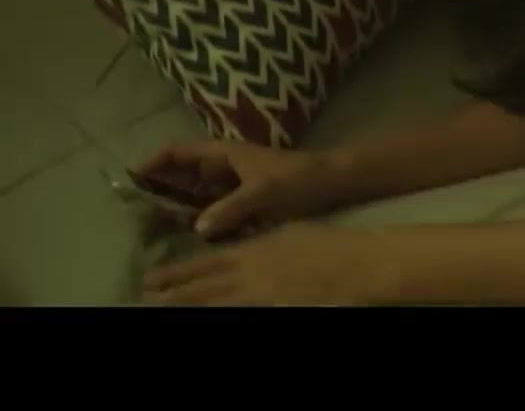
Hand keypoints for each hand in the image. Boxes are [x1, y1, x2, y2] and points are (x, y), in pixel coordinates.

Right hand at [135, 139, 340, 238]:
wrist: (333, 182)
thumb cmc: (298, 179)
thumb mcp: (263, 191)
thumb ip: (231, 208)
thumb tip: (197, 227)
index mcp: (223, 153)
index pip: (178, 151)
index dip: (153, 161)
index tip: (131, 181)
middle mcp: (224, 165)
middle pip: (182, 174)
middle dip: (160, 189)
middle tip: (138, 213)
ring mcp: (234, 182)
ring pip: (197, 193)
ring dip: (179, 206)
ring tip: (156, 227)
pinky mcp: (245, 199)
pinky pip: (214, 207)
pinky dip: (202, 218)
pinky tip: (192, 234)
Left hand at [142, 222, 369, 305]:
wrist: (356, 263)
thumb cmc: (328, 243)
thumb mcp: (291, 232)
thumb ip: (265, 242)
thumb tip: (248, 249)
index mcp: (253, 251)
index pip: (205, 265)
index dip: (178, 273)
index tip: (153, 279)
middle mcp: (248, 275)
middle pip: (201, 288)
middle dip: (172, 294)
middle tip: (143, 298)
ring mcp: (259, 297)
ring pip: (213, 305)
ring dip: (187, 307)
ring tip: (160, 308)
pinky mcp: (273, 310)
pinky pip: (236, 313)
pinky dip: (218, 315)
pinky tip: (205, 318)